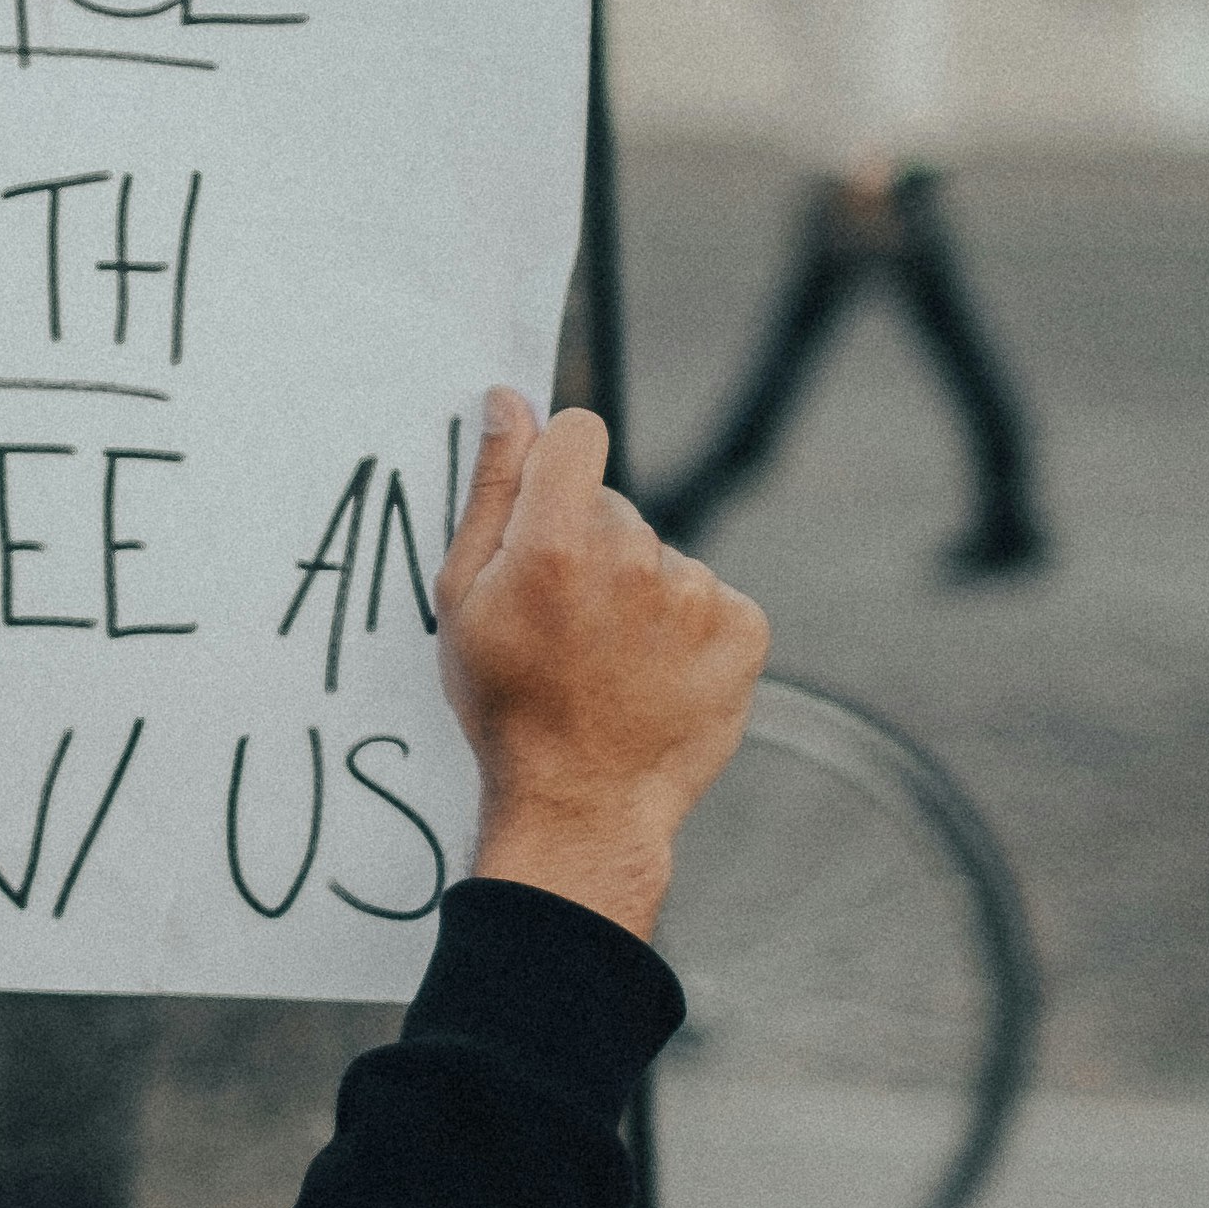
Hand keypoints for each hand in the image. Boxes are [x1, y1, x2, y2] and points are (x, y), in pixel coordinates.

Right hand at [439, 390, 763, 944]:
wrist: (583, 806)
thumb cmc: (508, 707)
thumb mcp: (464, 600)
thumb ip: (491, 491)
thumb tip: (508, 401)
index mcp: (557, 543)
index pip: (580, 435)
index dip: (561, 464)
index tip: (550, 506)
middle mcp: (635, 557)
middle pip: (616, 509)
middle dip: (590, 548)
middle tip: (566, 625)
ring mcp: (697, 594)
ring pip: (662, 559)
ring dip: (639, 595)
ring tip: (610, 662)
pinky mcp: (744, 629)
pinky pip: (710, 599)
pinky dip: (687, 630)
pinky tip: (654, 675)